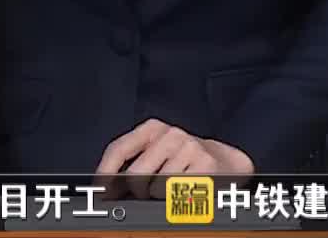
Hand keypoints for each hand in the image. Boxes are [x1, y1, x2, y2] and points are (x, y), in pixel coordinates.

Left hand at [94, 119, 255, 197]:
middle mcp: (170, 133)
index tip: (99, 191)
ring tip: (173, 189)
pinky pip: (177, 194)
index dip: (104, 173)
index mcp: (153, 128)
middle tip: (147, 194)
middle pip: (134, 175)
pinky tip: (188, 190)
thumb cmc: (186, 160)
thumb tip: (107, 189)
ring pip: (155, 189)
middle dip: (137, 192)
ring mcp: (188, 147)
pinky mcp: (205, 165)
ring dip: (160, 197)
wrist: (228, 162)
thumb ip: (133, 164)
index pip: (118, 149)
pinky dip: (178, 199)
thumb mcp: (158, 153)